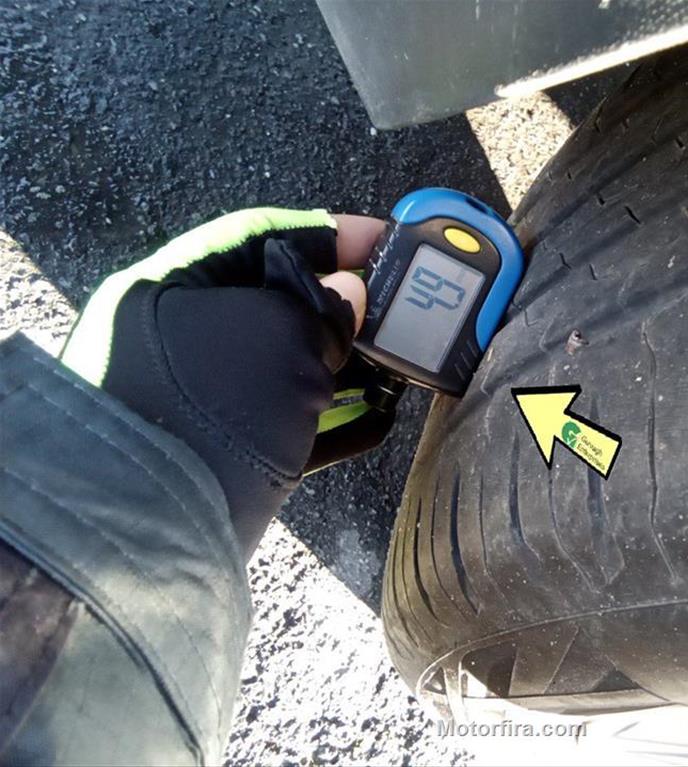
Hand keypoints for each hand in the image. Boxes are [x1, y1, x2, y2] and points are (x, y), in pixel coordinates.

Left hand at [61, 208, 390, 555]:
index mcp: (174, 289)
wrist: (148, 541)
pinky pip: (288, 418)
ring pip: (288, 364)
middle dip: (344, 304)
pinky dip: (333, 417)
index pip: (261, 237)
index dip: (331, 234)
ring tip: (400, 362)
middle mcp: (184, 337)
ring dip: (346, 364)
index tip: (389, 240)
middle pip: (278, 303)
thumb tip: (349, 295)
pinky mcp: (226, 450)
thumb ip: (322, 311)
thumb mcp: (277, 340)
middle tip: (400, 307)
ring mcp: (204, 399)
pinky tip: (379, 417)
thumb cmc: (211, 414)